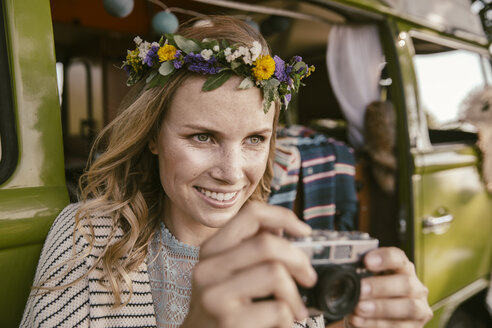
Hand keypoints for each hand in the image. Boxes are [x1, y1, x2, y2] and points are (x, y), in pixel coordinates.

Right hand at [181, 201, 317, 327]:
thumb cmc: (221, 308)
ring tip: (294, 308)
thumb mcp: (226, 273)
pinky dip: (288, 319)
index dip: (284, 217)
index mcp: (211, 251)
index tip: (304, 232)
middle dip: (299, 260)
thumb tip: (282, 227)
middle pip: (267, 244)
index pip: (251, 214)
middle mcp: (207, 269)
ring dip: (294, 295)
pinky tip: (278, 325)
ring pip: (275, 274)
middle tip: (308, 277)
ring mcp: (215, 297)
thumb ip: (250, 249)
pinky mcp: (228, 323)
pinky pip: (278, 309)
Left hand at [346, 247, 432, 326]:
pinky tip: (360, 320)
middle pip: (405, 283)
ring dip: (381, 308)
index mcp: (403, 269)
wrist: (374, 320)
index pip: (398, 257)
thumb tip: (342, 270)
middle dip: (381, 286)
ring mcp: (419, 309)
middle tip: (361, 288)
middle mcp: (415, 287)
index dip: (384, 257)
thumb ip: (360, 275)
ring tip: (359, 308)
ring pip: (408, 307)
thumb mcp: (367, 281)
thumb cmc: (371, 296)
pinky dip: (376, 324)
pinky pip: (399, 327)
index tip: (367, 260)